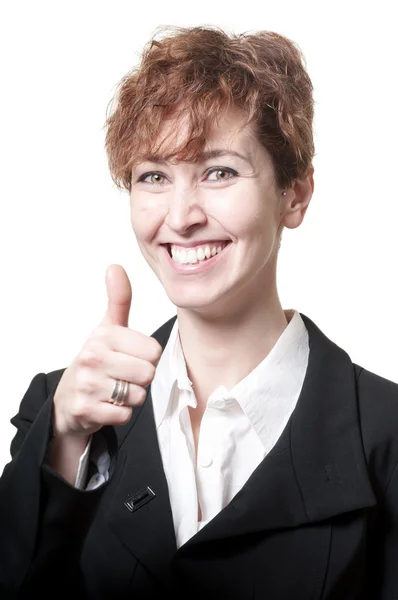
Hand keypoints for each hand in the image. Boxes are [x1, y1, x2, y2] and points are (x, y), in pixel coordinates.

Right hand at [52, 264, 161, 437]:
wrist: (68, 401)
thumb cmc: (96, 361)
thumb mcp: (107, 328)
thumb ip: (118, 300)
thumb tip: (115, 266)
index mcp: (104, 335)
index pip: (154, 351)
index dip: (146, 359)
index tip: (128, 358)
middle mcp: (92, 356)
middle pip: (148, 373)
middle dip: (139, 379)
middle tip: (121, 376)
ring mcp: (87, 384)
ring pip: (138, 395)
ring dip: (130, 398)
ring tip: (113, 390)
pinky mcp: (86, 409)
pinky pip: (125, 415)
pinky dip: (120, 414)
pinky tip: (106, 405)